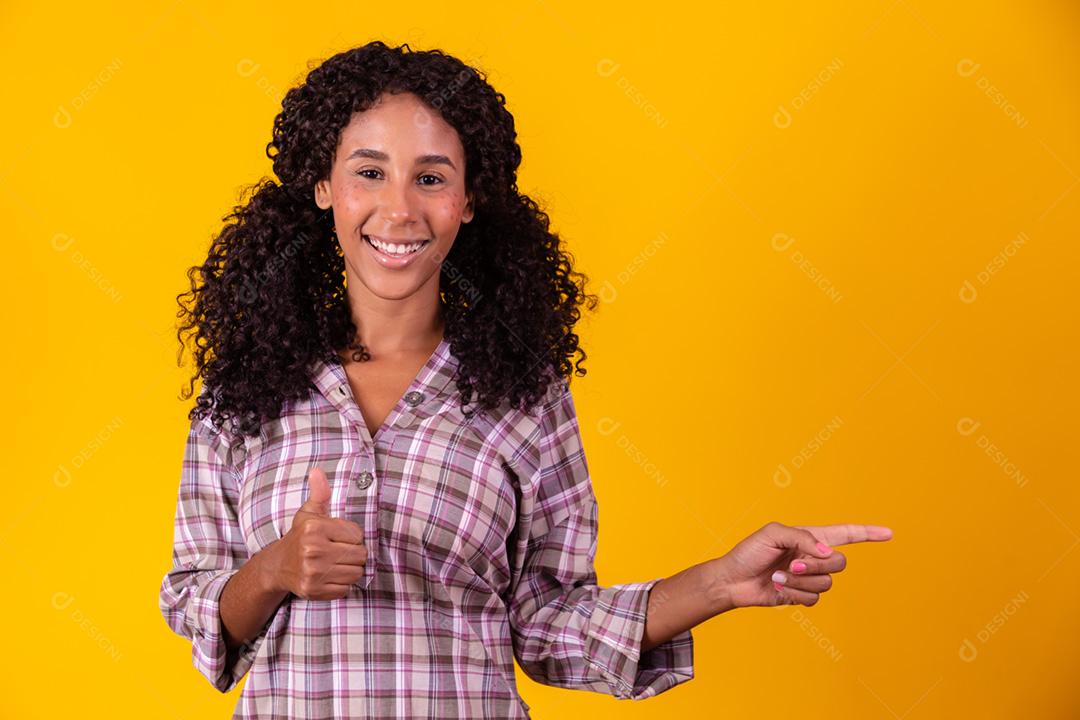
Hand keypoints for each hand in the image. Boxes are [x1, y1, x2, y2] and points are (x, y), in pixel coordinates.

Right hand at [265, 467, 367, 599]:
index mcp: (314, 528)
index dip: (353, 537)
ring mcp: (313, 573)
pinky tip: (330, 576)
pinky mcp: (314, 590)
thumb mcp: (309, 513)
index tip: (340, 537)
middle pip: (360, 555)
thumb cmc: (300, 537)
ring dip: (350, 569)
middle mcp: (312, 551)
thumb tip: (317, 471)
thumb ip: (320, 493)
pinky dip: (342, 584)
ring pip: (355, 573)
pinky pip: (345, 589)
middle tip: (340, 551)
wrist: (278, 566)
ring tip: (336, 563)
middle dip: (354, 553)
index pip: (357, 535)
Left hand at [715, 521, 892, 607]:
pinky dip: (796, 594)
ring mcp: (808, 577)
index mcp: (809, 537)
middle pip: (839, 562)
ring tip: (777, 576)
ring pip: (826, 583)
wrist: (733, 580)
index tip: (888, 533)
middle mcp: (813, 557)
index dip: (867, 534)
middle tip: (790, 564)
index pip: (845, 534)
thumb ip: (802, 537)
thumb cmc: (749, 552)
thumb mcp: (772, 534)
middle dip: (815, 565)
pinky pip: (814, 598)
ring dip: (800, 581)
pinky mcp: (801, 595)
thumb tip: (826, 552)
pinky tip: (778, 588)